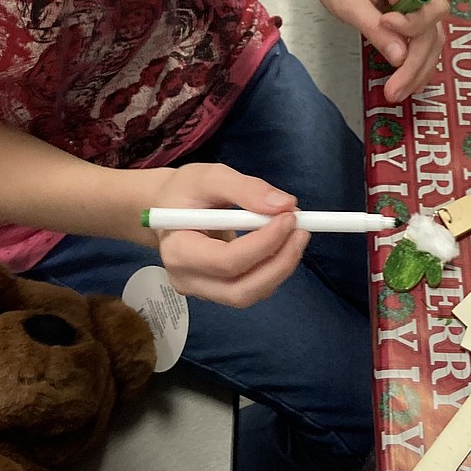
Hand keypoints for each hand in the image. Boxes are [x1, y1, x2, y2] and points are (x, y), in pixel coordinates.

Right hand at [150, 162, 307, 306]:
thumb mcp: (210, 177)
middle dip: (279, 264)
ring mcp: (202, 291)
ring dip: (281, 267)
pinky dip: (274, 268)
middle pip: (240, 290)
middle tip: (301, 231)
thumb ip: (246, 188)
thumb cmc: (185, 191)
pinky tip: (282, 243)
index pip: (226, 261)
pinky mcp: (218, 291)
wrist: (169, 208)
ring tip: (296, 233)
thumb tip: (285, 204)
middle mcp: (187, 279)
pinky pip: (252, 288)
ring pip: (251, 294)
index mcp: (178, 251)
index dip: (263, 243)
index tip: (289, 217)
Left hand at [307, 0, 447, 102]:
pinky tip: (406, 82)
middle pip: (434, 31)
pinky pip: (421, 41)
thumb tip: (400, 58)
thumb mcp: (347, 0)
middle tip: (395, 90)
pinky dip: (414, 63)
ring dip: (418, 69)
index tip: (383, 26)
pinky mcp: (413, 16)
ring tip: (398, 93)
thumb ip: (373, 28)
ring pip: (432, 41)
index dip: (413, 26)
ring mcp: (420, 2)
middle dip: (416, 63)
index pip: (431, 7)